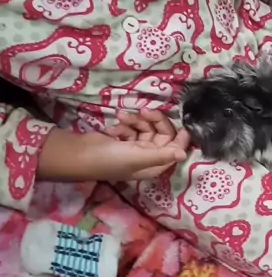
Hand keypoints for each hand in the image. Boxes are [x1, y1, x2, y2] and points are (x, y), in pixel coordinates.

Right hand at [38, 111, 189, 182]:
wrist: (80, 155)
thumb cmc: (111, 159)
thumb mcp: (139, 156)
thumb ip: (163, 154)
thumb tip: (185, 154)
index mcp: (155, 165)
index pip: (175, 148)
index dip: (179, 135)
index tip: (181, 120)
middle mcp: (148, 157)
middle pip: (161, 133)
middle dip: (152, 120)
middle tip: (143, 111)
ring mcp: (135, 148)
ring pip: (145, 127)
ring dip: (135, 120)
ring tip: (121, 117)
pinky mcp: (124, 140)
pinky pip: (132, 127)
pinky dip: (124, 125)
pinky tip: (113, 128)